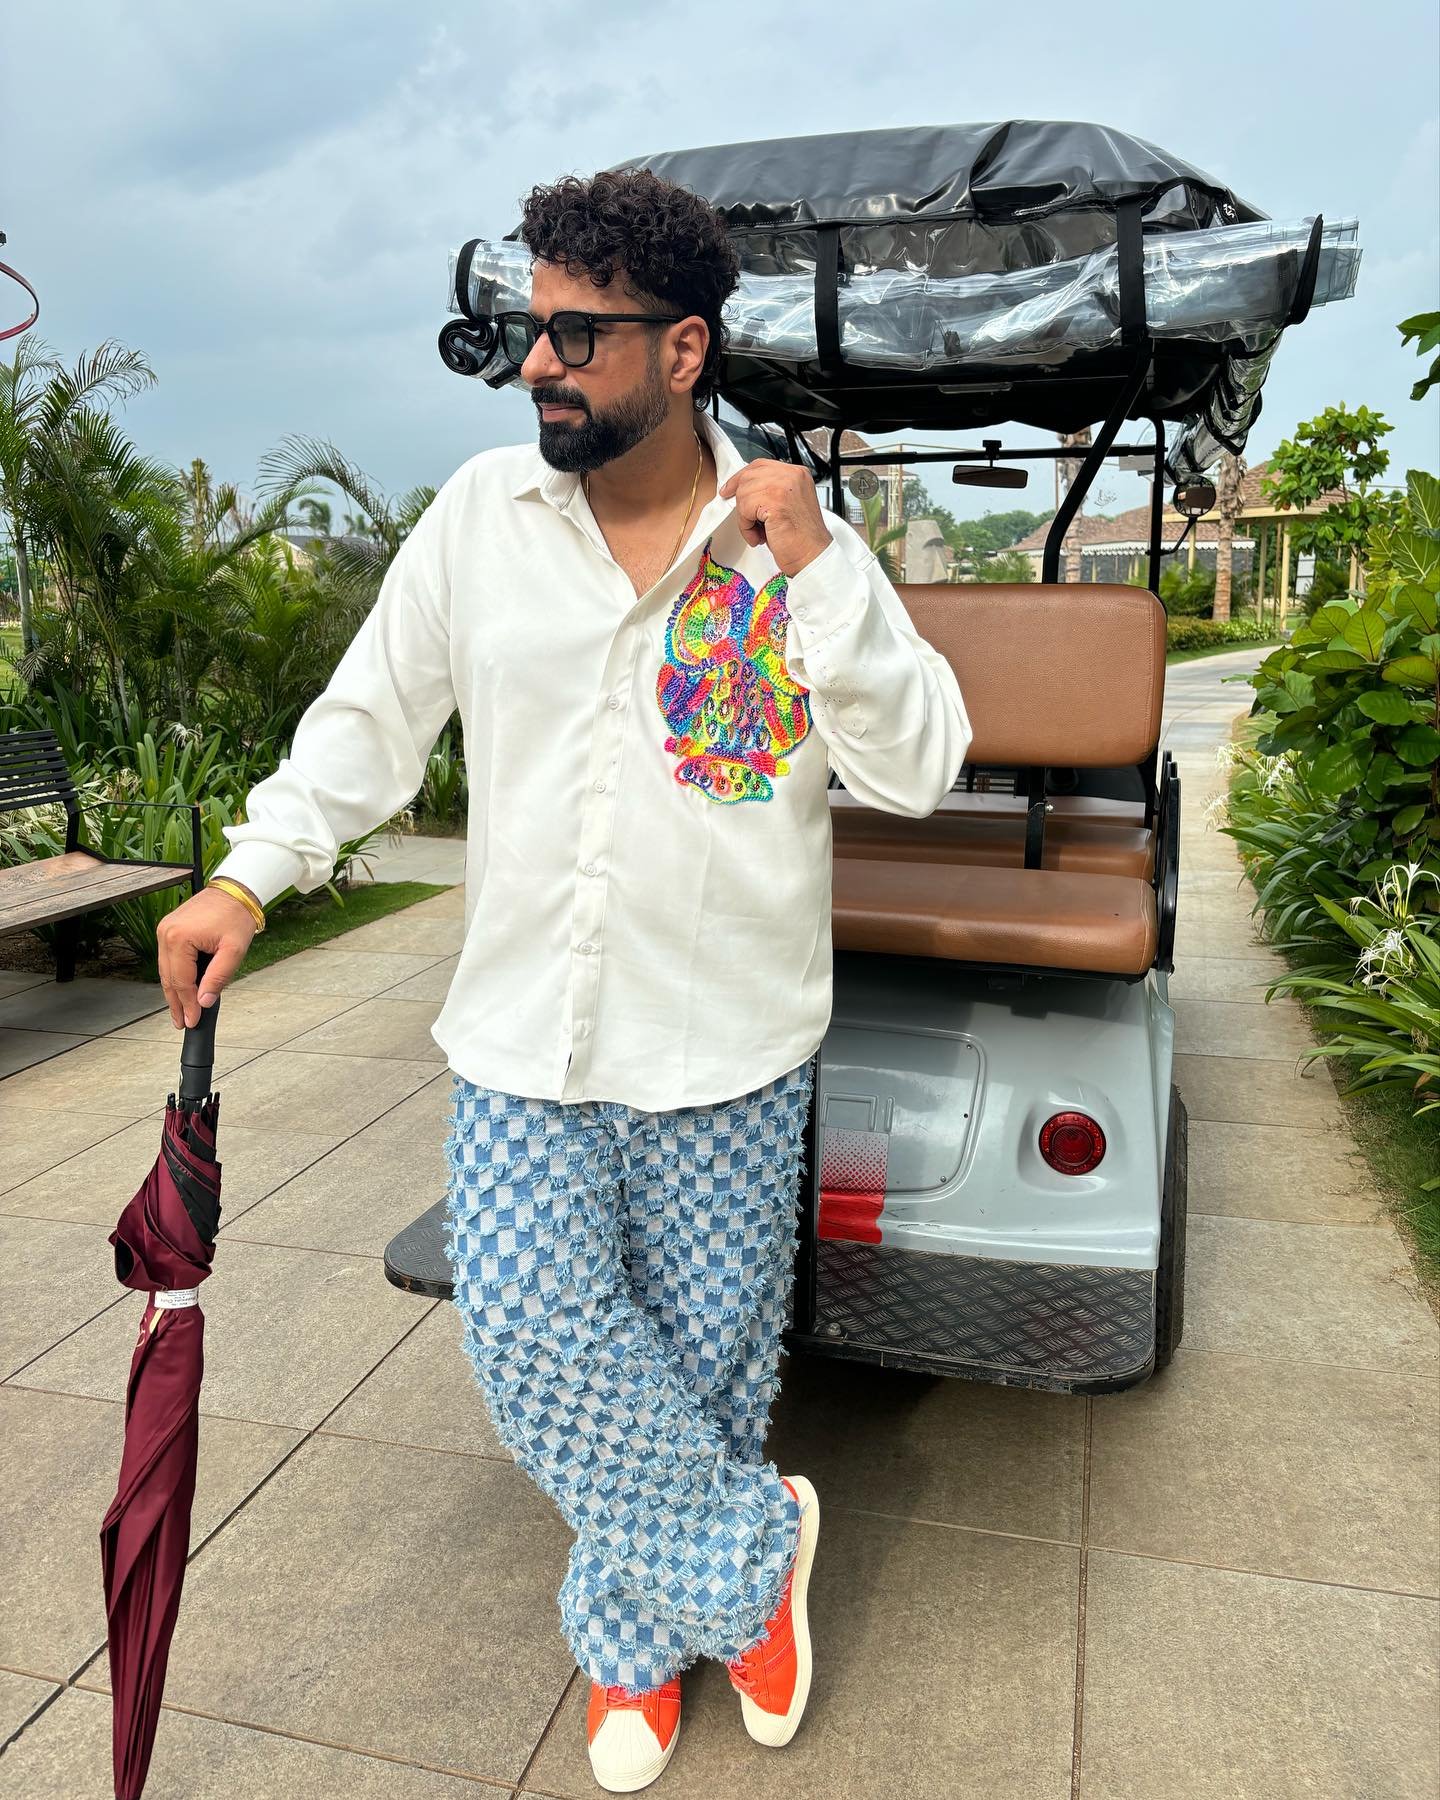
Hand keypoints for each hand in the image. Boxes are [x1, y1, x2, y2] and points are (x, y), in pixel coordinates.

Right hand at [156, 887, 258, 1028]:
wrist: (234, 891)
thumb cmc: (236, 916)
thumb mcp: (233, 951)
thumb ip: (218, 978)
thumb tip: (204, 1002)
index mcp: (179, 938)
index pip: (182, 982)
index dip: (187, 1005)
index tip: (192, 1021)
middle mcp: (166, 933)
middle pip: (169, 978)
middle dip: (176, 1003)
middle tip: (182, 1022)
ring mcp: (164, 930)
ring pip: (166, 970)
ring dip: (174, 992)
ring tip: (180, 1012)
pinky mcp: (169, 929)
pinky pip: (169, 960)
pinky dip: (175, 976)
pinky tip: (181, 990)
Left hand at [717, 459, 832, 579]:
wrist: (812, 556)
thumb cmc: (801, 538)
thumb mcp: (787, 505)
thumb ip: (771, 491)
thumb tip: (744, 491)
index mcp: (797, 474)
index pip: (761, 465)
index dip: (741, 477)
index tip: (728, 489)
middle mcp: (792, 475)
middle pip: (749, 477)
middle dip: (742, 501)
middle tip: (747, 521)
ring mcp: (783, 485)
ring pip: (744, 493)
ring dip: (745, 518)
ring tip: (760, 532)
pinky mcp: (774, 500)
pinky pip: (744, 509)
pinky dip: (746, 527)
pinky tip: (760, 536)